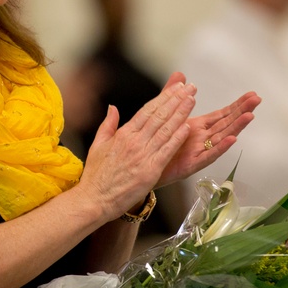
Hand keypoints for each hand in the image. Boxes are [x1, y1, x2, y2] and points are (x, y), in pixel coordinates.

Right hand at [79, 78, 195, 219]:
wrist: (94, 199)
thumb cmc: (96, 176)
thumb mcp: (98, 145)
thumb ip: (108, 124)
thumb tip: (112, 107)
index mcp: (123, 134)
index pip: (147, 110)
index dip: (164, 98)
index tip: (176, 88)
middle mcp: (134, 141)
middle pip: (159, 116)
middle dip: (176, 100)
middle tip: (189, 88)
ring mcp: (143, 155)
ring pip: (165, 130)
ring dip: (180, 113)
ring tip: (192, 100)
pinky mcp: (150, 170)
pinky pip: (166, 150)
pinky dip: (177, 138)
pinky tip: (187, 127)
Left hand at [153, 72, 260, 187]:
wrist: (142, 166)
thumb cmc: (157, 143)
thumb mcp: (165, 114)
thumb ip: (174, 95)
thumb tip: (180, 74)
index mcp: (197, 127)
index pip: (221, 114)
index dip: (236, 105)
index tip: (250, 95)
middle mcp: (202, 139)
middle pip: (226, 124)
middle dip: (242, 111)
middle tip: (257, 100)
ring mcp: (199, 152)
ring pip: (222, 138)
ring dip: (236, 127)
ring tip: (249, 116)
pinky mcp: (192, 165)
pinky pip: (208, 156)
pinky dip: (220, 148)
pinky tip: (231, 139)